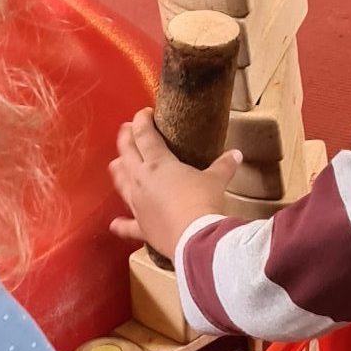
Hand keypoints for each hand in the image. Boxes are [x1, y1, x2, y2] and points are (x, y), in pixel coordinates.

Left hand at [109, 109, 240, 257]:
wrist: (196, 238)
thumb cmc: (203, 202)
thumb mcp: (216, 181)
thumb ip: (224, 166)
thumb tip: (236, 154)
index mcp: (157, 164)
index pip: (145, 135)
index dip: (142, 120)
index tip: (144, 112)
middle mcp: (141, 180)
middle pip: (126, 153)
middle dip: (126, 138)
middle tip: (128, 129)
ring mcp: (137, 204)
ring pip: (120, 182)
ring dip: (117, 170)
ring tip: (116, 162)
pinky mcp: (141, 226)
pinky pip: (127, 226)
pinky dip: (120, 225)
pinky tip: (113, 224)